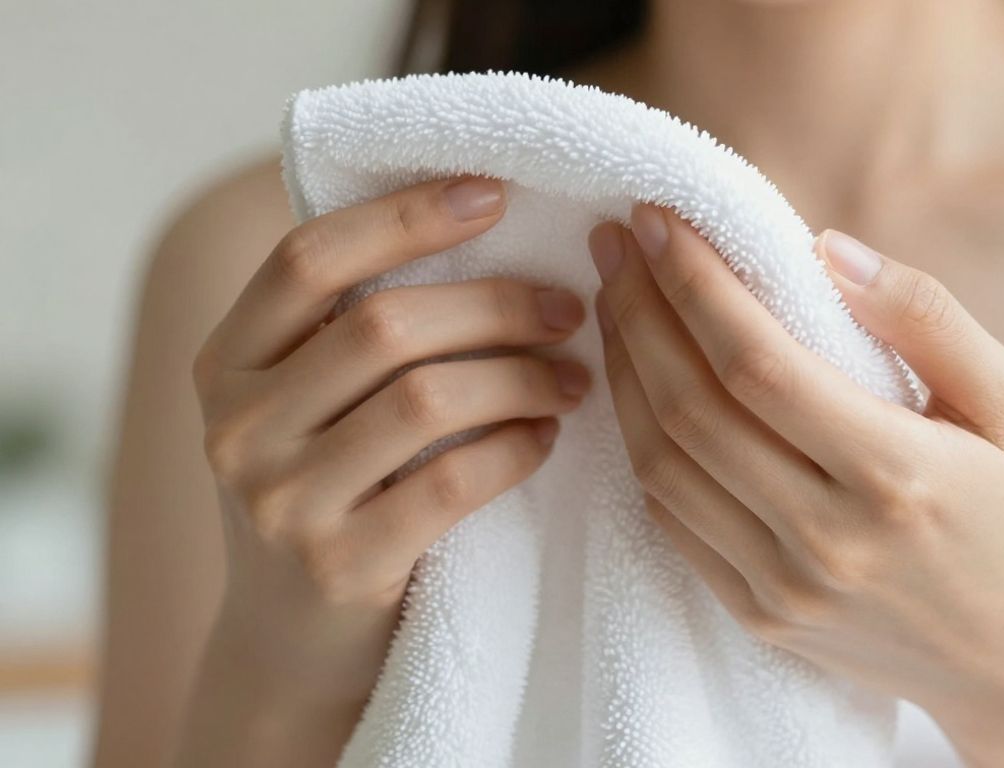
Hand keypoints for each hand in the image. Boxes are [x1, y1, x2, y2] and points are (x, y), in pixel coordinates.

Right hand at [179, 177, 590, 766]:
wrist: (293, 647)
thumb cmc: (330, 495)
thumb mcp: (307, 406)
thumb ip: (352, 329)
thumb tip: (481, 220)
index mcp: (226, 362)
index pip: (308, 257)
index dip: (405, 216)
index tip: (495, 193)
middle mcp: (237, 426)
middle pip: (383, 325)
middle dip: (496, 304)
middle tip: (568, 306)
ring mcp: (280, 502)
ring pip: (427, 399)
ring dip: (521, 376)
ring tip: (574, 377)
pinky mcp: (340, 566)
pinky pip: (453, 481)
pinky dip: (516, 448)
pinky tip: (546, 437)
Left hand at [589, 205, 1003, 765]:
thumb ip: (926, 316)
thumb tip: (826, 248)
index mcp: (896, 473)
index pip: (757, 364)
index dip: (694, 285)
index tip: (658, 220)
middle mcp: (827, 538)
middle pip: (691, 408)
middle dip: (638, 311)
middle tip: (615, 244)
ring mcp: (784, 586)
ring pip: (663, 465)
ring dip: (624, 373)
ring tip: (617, 303)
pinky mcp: (758, 614)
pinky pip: (671, 520)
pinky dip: (642, 444)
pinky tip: (637, 387)